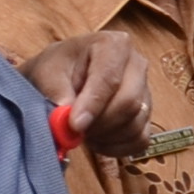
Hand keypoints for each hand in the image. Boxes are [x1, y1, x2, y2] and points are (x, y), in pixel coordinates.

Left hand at [20, 32, 158, 158]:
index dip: (93, 105)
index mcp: (114, 45)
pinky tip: (97, 140)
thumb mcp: (46, 73)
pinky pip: (140, 140)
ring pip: (134, 124)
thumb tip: (67, 121)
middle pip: (128, 103)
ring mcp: (145, 91)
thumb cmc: (55, 70)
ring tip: (81, 132)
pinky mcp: (147, 116)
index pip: (109, 79)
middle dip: (99, 124)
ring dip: (104, 137)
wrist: (61, 78)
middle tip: (73, 131)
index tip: (75, 125)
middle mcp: (137, 65)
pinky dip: (116, 147)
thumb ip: (56, 93)